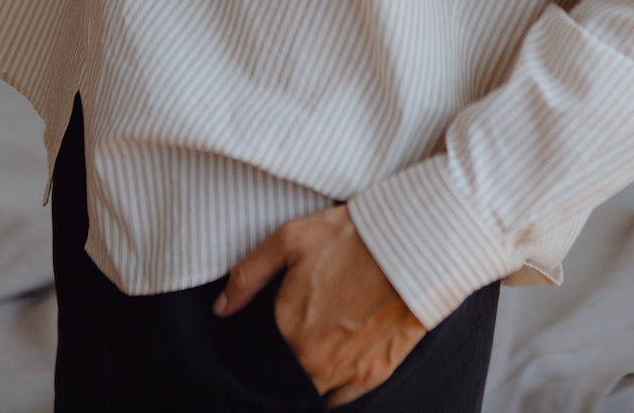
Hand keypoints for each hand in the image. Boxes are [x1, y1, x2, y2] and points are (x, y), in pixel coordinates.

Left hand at [213, 204, 425, 405]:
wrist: (412, 243)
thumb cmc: (349, 237)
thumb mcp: (289, 240)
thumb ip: (248, 276)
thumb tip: (221, 309)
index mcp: (290, 333)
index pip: (260, 362)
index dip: (258, 353)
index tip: (263, 343)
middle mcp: (316, 363)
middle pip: (287, 381)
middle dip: (282, 369)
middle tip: (291, 342)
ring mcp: (348, 373)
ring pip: (313, 394)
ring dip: (307, 381)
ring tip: (309, 354)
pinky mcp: (376, 374)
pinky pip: (342, 400)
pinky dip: (333, 392)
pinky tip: (329, 371)